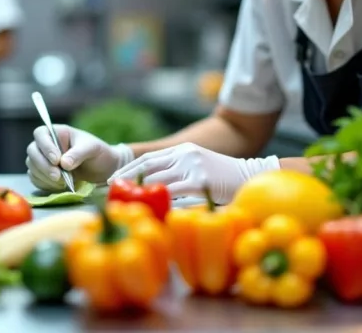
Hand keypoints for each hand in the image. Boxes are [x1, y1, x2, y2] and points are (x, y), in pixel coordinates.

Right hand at [26, 125, 134, 191]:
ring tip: (63, 183)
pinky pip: (35, 178)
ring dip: (44, 176)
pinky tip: (59, 187)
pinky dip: (45, 184)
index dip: (45, 146)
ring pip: (32, 166)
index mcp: (57, 132)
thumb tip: (64, 163)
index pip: (41, 134)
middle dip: (43, 165)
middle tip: (58, 176)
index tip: (56, 160)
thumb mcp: (92, 148)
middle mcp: (47, 144)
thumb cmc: (98, 153)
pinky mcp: (44, 174)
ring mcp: (44, 159)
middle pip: (32, 151)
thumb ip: (78, 154)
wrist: (103, 169)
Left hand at [108, 143, 279, 203]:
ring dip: (139, 194)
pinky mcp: (200, 180)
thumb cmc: (224, 178)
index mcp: (182, 150)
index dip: (128, 170)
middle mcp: (184, 154)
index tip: (111, 180)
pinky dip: (160, 202)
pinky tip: (148, 210)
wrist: (252, 176)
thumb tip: (152, 189)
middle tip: (109, 193)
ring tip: (125, 205)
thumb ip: (178, 174)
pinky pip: (174, 193)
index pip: (148, 159)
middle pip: (147, 168)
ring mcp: (192, 166)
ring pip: (157, 181)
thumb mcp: (198, 167)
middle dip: (126, 181)